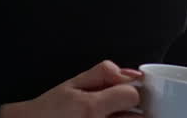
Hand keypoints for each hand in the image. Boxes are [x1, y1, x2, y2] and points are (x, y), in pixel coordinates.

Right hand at [0, 60, 142, 117]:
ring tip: (105, 116)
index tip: (119, 92)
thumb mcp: (71, 84)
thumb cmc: (47, 111)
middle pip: (138, 117)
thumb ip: (102, 73)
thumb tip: (130, 73)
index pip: (132, 95)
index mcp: (90, 109)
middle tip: (113, 107)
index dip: (127, 90)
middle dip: (129, 109)